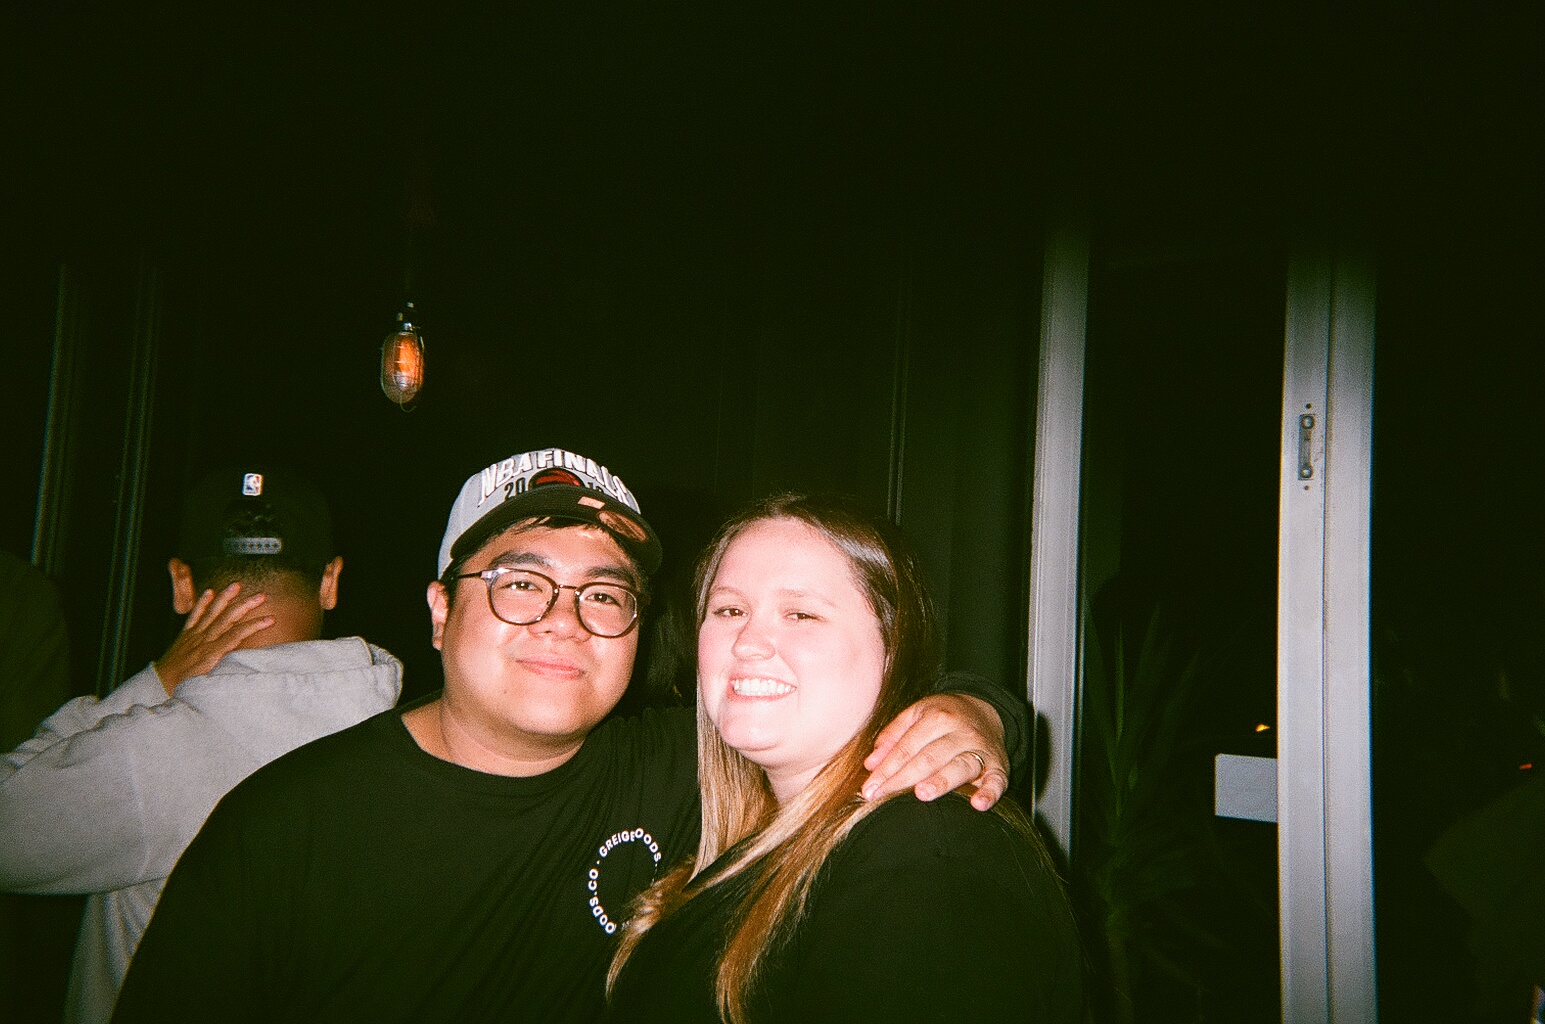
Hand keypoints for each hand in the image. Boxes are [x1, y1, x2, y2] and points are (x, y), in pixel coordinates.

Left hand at [153, 584, 272, 695]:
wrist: (161, 683)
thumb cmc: (187, 686)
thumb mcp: (210, 681)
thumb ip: (226, 668)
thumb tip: (245, 661)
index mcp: (212, 653)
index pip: (238, 634)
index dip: (255, 625)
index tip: (271, 619)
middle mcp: (204, 640)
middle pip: (228, 618)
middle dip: (245, 605)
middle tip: (260, 596)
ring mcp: (194, 635)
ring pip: (212, 612)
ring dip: (225, 598)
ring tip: (236, 585)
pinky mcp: (186, 634)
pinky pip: (194, 615)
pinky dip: (201, 603)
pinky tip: (209, 592)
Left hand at [860, 693, 1008, 809]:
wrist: (985, 711)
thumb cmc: (942, 717)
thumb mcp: (916, 714)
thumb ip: (893, 735)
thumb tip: (871, 763)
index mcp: (937, 717)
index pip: (907, 747)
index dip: (886, 768)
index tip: (869, 788)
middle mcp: (960, 732)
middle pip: (929, 758)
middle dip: (903, 778)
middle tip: (882, 796)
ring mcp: (981, 749)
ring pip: (960, 766)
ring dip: (942, 781)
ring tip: (922, 793)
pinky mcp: (999, 765)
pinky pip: (997, 780)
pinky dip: (990, 792)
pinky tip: (978, 804)